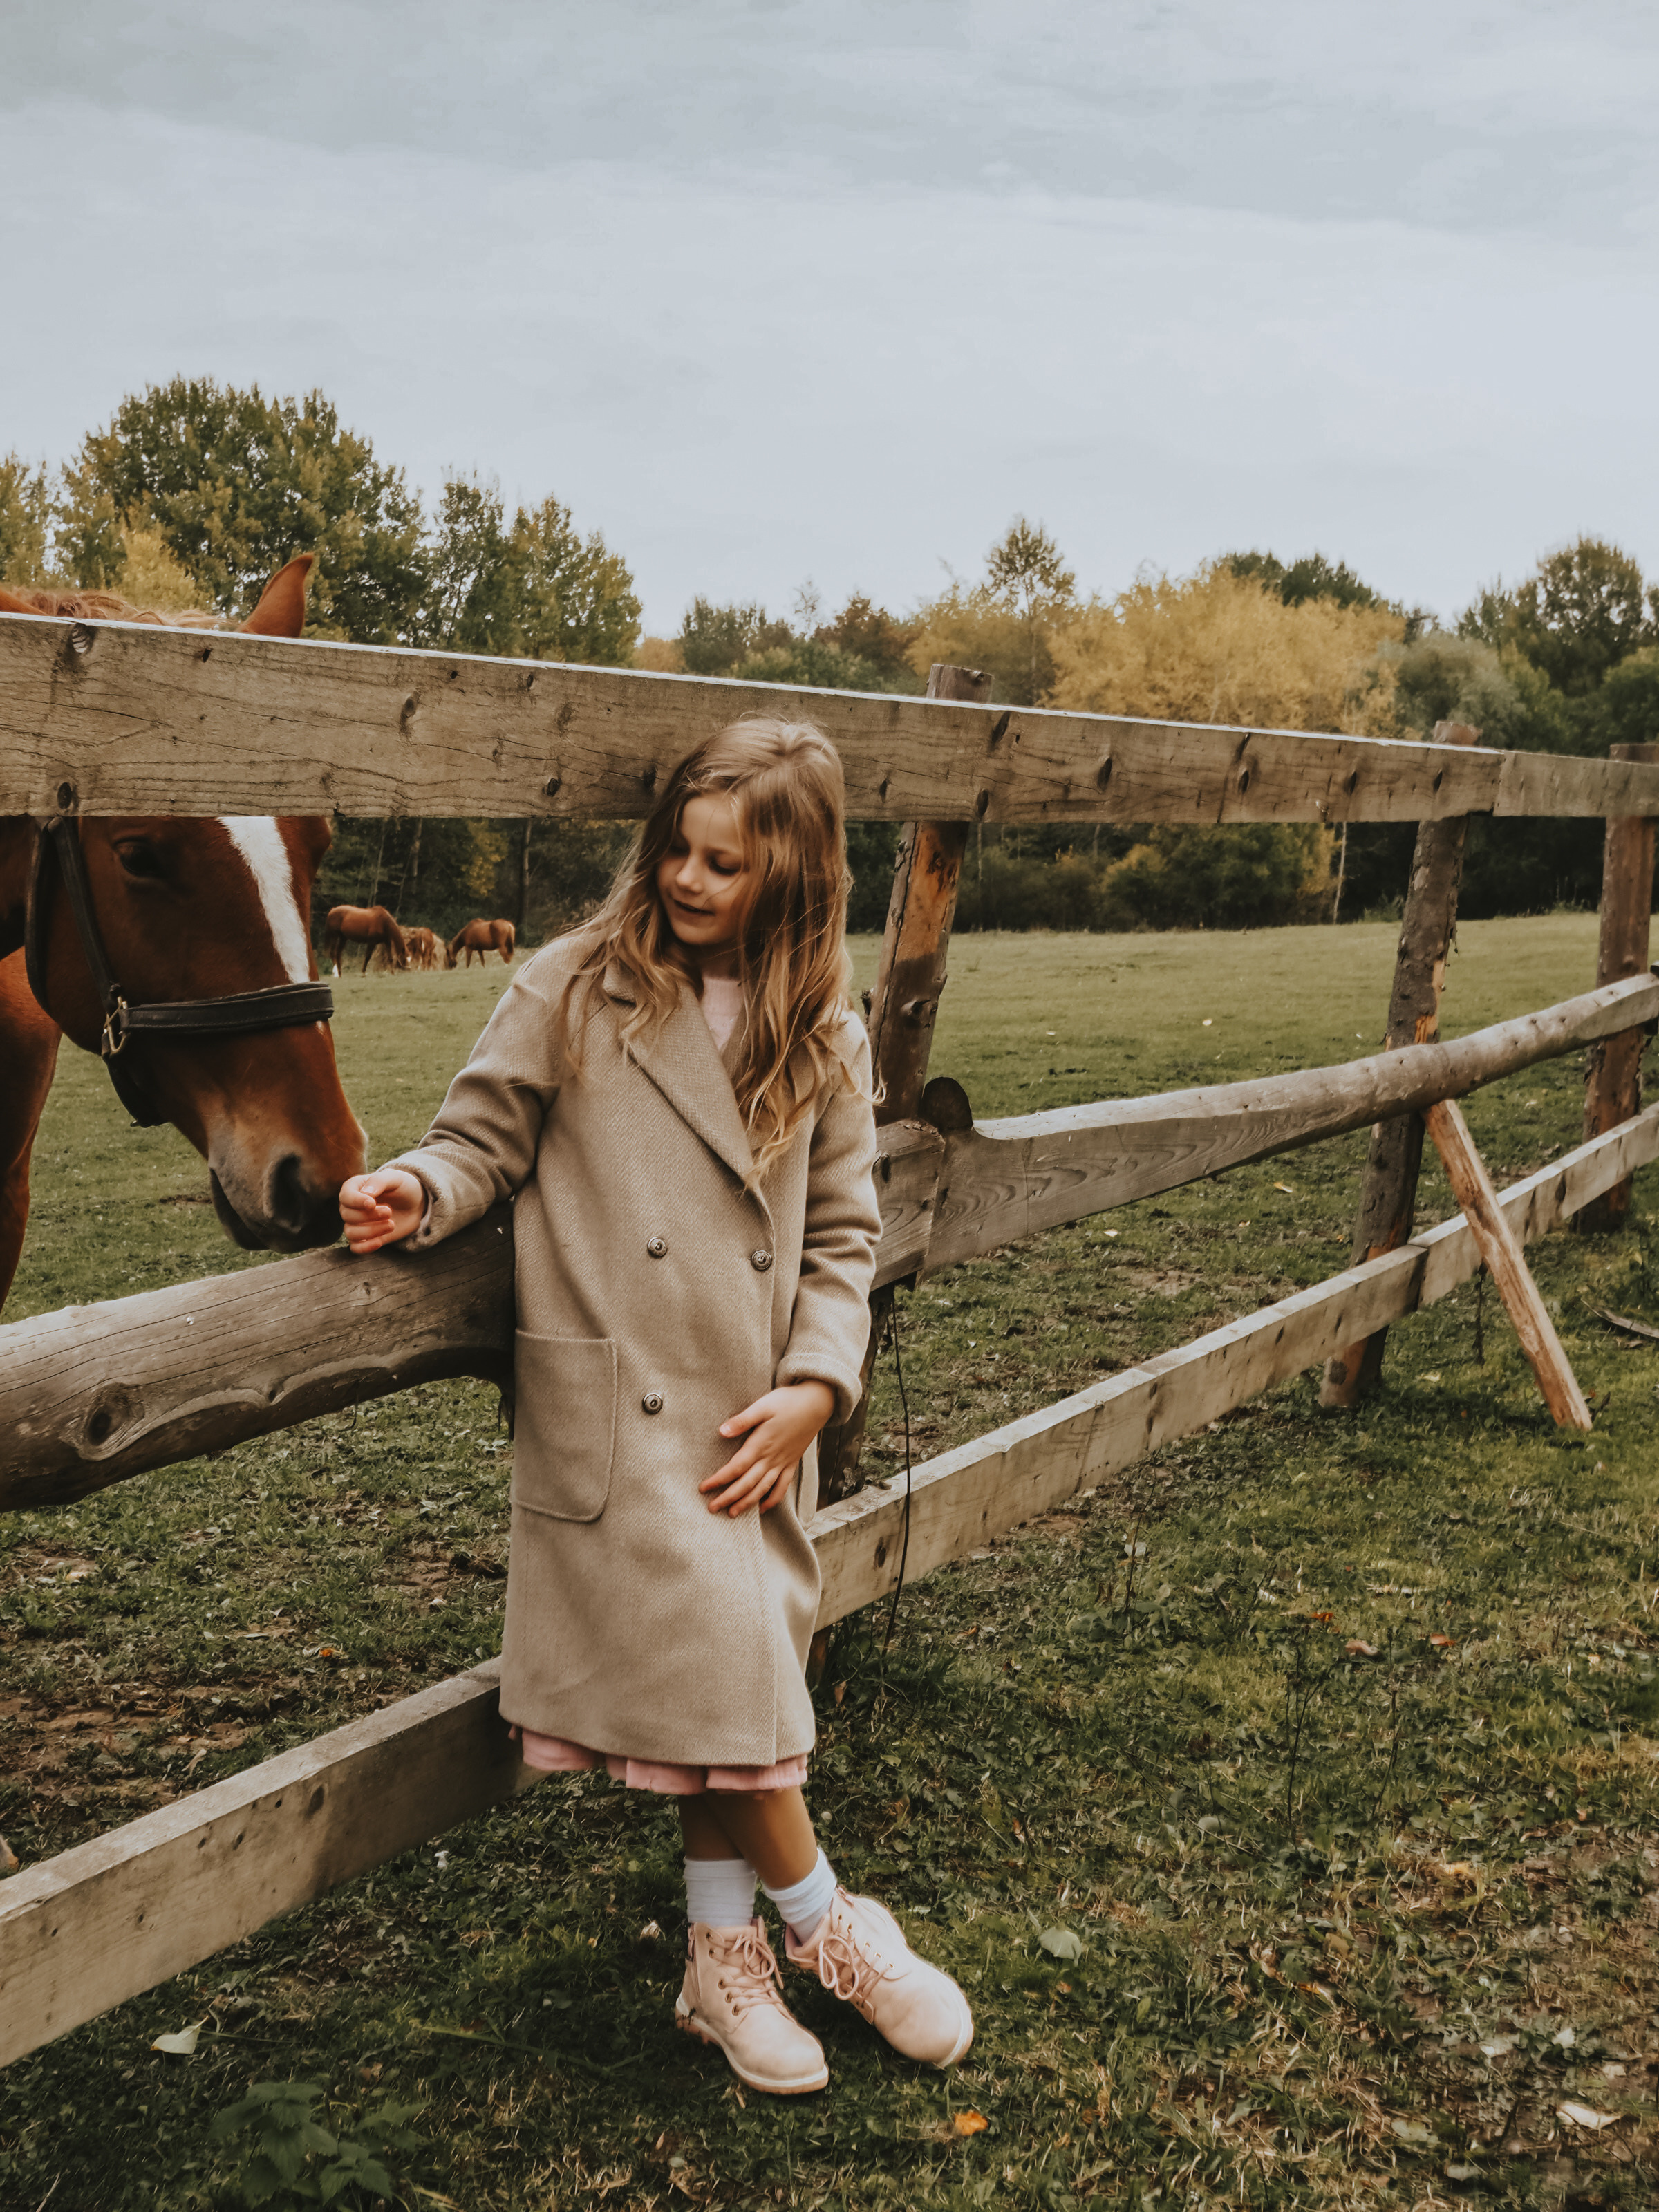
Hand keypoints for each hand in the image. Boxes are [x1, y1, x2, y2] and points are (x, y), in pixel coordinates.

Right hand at [339, 1168, 425, 1253]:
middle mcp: (351, 1206)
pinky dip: (365, 1247)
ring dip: (371, 1231)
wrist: (414, 1204)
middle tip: (389, 1212)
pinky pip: (355, 1247)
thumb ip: (379, 1181)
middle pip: (348, 1216)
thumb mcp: (395, 1178)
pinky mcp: (365, 1237)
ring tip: (391, 1224)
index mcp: (354, 1187)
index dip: (356, 1202)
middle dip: (369, 1216)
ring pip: (351, 1232)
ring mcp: (357, 1223)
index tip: (372, 1204)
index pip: (345, 1197)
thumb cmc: (402, 1187)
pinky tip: (379, 1241)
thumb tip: (365, 1193)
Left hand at [700, 1381, 836, 1517]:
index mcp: (760, 1444)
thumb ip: (742, 1420)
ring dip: (747, 1503)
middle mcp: (771, 1458)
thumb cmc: (788, 1402)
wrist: (817, 1403)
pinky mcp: (792, 1463)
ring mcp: (783, 1463)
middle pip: (746, 1484)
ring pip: (762, 1489)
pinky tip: (762, 1508)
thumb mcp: (763, 1406)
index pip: (735, 1468)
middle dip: (728, 1498)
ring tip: (732, 1513)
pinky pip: (782, 1487)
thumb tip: (722, 1432)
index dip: (718, 1480)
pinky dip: (772, 1500)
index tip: (703, 1488)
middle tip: (712, 1508)